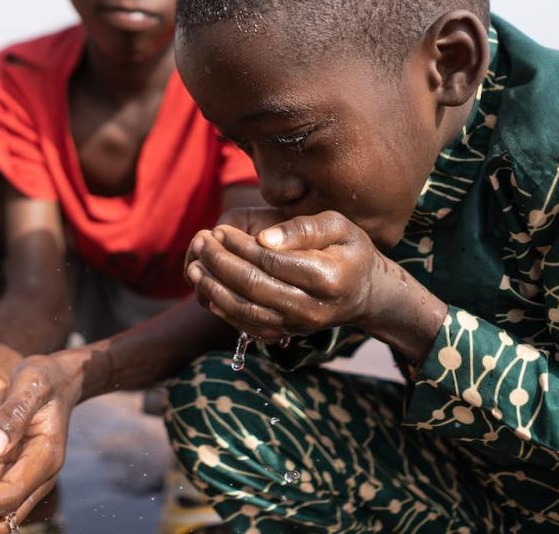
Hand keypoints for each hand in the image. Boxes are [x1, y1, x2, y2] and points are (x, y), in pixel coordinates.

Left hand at [185, 210, 387, 343]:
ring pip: (246, 311)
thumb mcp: (338, 225)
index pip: (271, 261)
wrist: (365, 293)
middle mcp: (312, 307)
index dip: (239, 246)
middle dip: (219, 264)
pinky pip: (248, 326)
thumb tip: (263, 239)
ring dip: (214, 289)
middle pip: (253, 287)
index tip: (219, 230)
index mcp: (327, 277)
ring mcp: (299, 325)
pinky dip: (223, 310)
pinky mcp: (287, 333)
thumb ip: (302, 228)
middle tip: (200, 242)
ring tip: (194, 267)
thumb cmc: (349, 250)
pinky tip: (208, 290)